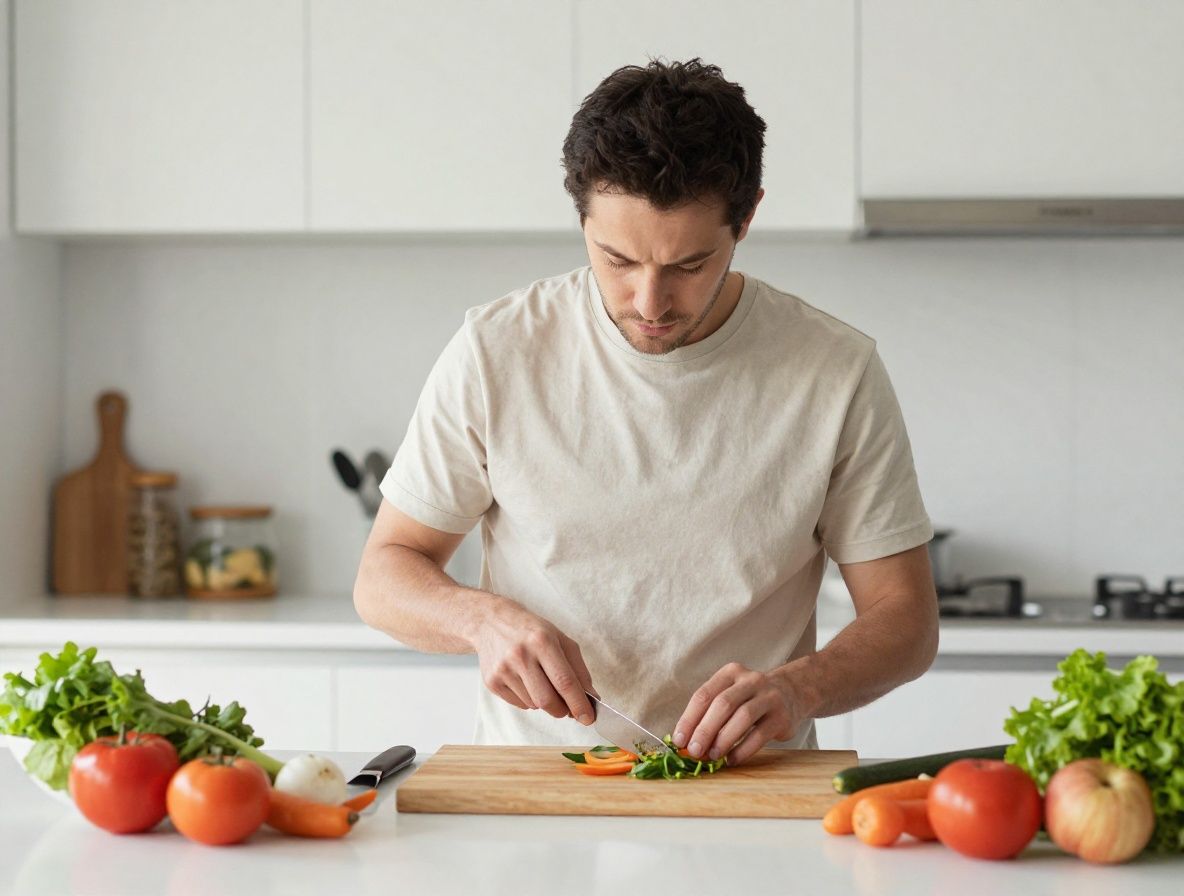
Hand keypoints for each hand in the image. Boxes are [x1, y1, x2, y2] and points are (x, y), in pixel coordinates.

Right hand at [472, 596, 596, 724]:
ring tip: (540, 680)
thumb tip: (591, 698)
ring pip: (534, 705)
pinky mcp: (492, 682)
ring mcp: (503, 670)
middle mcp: (520, 655)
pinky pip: (519, 705)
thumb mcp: (560, 639)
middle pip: (547, 700)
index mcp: (542, 641)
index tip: (588, 718)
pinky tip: (525, 681)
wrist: (491, 622)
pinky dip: (529, 700)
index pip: (565, 681)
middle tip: (568, 707)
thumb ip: (578, 669)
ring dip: (544, 702)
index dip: (579, 703)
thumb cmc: (532, 631)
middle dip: (563, 710)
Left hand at [673, 662, 801, 765]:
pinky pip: (760, 734)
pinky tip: (732, 759)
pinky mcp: (782, 716)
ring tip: (712, 756)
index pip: (704, 695)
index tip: (679, 740)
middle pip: (723, 704)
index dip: (689, 719)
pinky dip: (743, 750)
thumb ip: (711, 713)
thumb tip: (687, 741)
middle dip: (705, 730)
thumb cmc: (751, 698)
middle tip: (694, 751)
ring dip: (724, 739)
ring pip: (743, 717)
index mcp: (730, 673)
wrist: (793, 693)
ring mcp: (769, 696)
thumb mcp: (731, 694)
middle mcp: (750, 680)